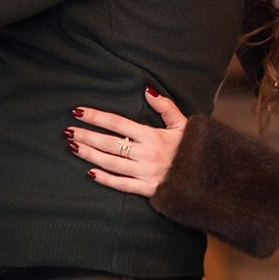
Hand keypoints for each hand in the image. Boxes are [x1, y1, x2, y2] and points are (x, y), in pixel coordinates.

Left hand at [64, 90, 187, 197]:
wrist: (210, 178)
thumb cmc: (194, 147)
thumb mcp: (183, 123)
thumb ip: (165, 106)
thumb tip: (146, 89)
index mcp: (151, 136)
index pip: (117, 123)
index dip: (96, 117)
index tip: (78, 111)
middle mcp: (145, 154)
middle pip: (108, 143)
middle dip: (86, 136)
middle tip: (67, 131)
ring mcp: (144, 173)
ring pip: (110, 163)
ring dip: (89, 155)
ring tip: (73, 147)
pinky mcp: (147, 190)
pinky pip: (121, 185)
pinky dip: (104, 179)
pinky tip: (90, 173)